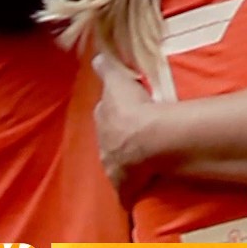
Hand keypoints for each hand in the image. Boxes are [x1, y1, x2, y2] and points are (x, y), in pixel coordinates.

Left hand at [92, 54, 161, 195]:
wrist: (150, 141)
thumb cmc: (134, 109)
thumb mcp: (117, 81)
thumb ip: (107, 69)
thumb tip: (96, 57)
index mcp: (103, 119)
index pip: (105, 114)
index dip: (114, 112)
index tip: (123, 112)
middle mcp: (104, 146)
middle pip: (110, 140)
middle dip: (119, 140)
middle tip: (134, 137)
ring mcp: (114, 168)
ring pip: (119, 164)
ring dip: (127, 163)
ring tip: (142, 161)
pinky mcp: (126, 187)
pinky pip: (129, 189)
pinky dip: (133, 190)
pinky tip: (142, 190)